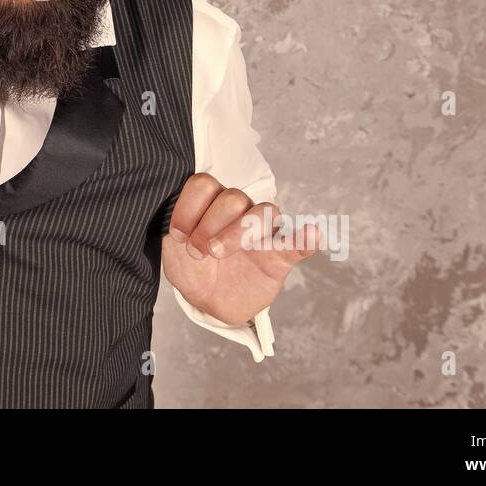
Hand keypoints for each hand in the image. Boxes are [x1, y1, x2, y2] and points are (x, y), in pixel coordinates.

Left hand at [162, 172, 318, 325]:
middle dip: (211, 224)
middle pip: (234, 197)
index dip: (189, 207)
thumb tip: (179, 229)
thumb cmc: (192, 268)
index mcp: (213, 203)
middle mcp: (240, 212)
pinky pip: (299, 243)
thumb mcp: (175, 252)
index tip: (178, 234)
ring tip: (219, 252)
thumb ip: (179, 236)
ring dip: (240, 231)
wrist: (208, 300)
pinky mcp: (280, 257)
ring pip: (264, 212)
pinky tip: (310, 234)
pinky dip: (305, 238)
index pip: (205, 184)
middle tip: (199, 251)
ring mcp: (262, 233)